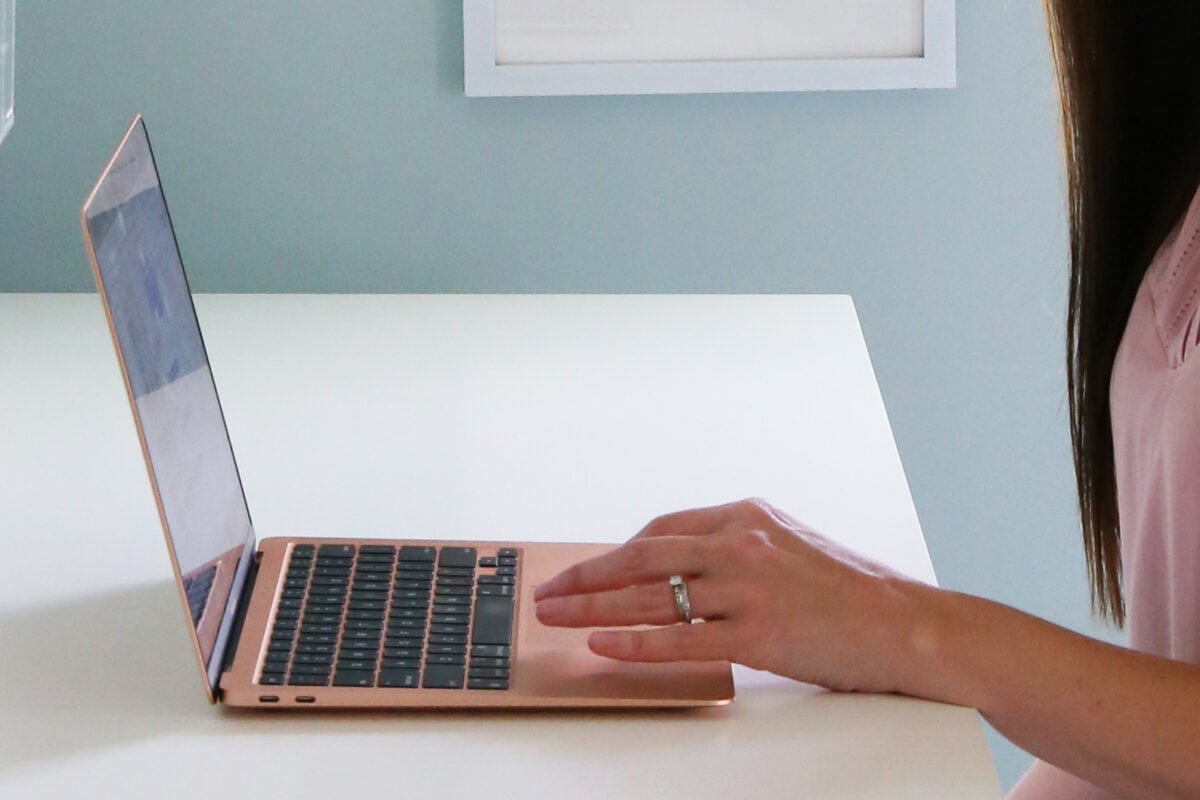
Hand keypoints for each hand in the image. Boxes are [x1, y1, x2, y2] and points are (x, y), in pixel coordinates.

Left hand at [534, 498, 924, 693]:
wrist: (905, 624)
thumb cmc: (848, 589)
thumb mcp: (787, 547)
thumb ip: (734, 552)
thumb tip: (679, 572)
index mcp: (745, 517)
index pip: (660, 530)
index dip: (615, 554)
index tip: (585, 570)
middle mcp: (741, 545)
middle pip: (642, 558)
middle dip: (586, 575)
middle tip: (546, 590)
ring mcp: (748, 589)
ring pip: (651, 597)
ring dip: (593, 607)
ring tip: (554, 616)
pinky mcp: (758, 634)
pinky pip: (681, 640)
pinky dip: (634, 641)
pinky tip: (601, 643)